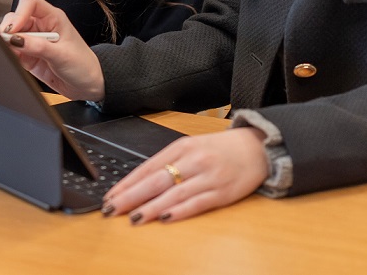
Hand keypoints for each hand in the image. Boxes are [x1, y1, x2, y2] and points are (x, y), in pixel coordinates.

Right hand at [0, 0, 103, 100]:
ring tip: (14, 53)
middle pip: (16, 17)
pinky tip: (15, 59)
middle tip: (7, 43)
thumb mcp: (62, 55)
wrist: (86, 85)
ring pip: (11, 34)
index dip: (19, 13)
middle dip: (8, 29)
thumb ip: (39, 47)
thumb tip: (16, 40)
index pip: (30, 3)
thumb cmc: (83, 65)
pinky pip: (12, 50)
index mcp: (53, 17)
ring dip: (7, 42)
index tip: (13, 29)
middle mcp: (41, 26)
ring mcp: (33, 41)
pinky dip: (9, 54)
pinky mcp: (28, 55)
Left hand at [101, 127, 269, 223]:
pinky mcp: (221, 192)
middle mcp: (193, 160)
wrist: (256, 148)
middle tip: (112, 209)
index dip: (127, 183)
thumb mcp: (192, 147)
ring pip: (174, 194)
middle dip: (131, 196)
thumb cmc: (220, 149)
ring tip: (133, 219)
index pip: (148, 166)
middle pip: (157, 180)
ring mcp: (207, 176)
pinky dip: (179, 211)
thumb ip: (168, 163)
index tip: (110, 196)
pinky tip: (165, 218)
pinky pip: (196, 203)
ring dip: (151, 207)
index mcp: (182, 147)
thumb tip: (138, 182)